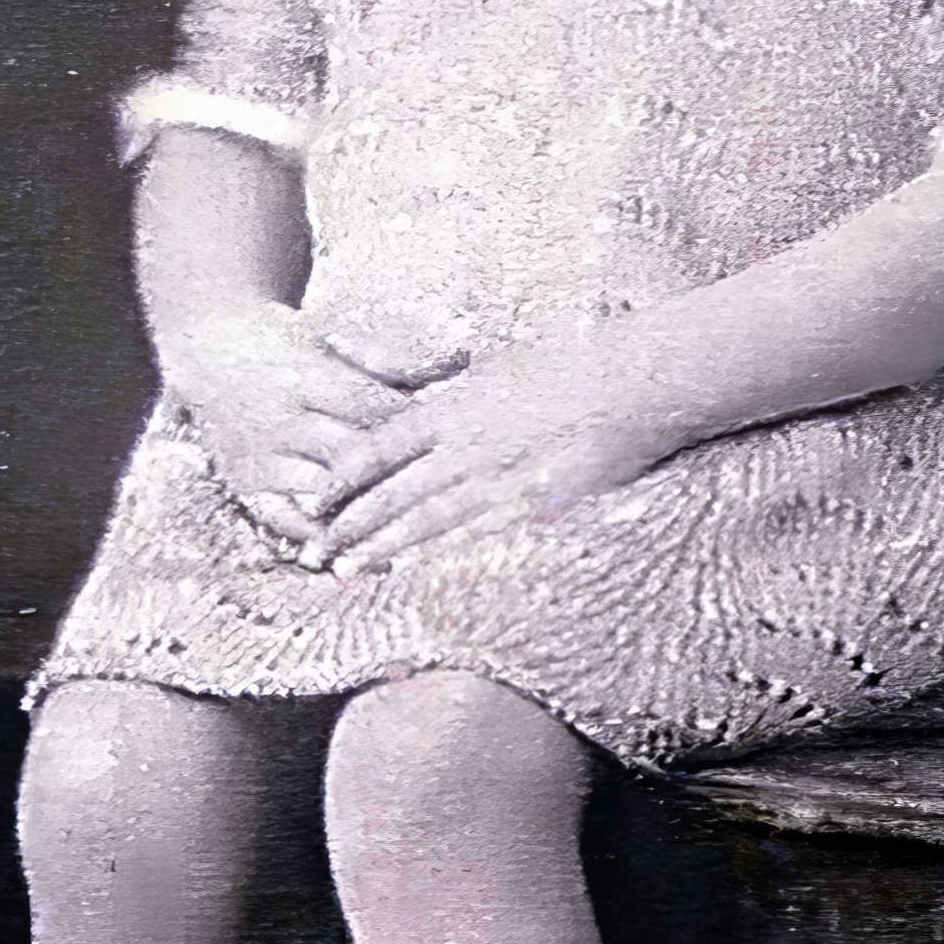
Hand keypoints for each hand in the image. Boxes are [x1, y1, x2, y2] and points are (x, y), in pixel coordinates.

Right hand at [161, 299, 455, 548]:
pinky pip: (281, 520)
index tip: (454, 443)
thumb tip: (463, 360)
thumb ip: (394, 364)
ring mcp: (258, 455)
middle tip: (446, 500)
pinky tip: (350, 558)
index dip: (412, 426)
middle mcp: (278, 418)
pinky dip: (316, 540)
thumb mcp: (335, 345)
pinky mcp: (243, 483)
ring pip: (321, 493)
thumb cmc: (290, 345)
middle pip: (348, 454)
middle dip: (397, 476)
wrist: (210, 350)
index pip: (368, 407)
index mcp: (302, 374)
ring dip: (362, 519)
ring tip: (409, 540)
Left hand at [314, 330, 693, 569]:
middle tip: (314, 551)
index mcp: (454, 408)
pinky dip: (443, 566)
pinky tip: (417, 583)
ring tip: (347, 573)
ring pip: (426, 525)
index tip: (317, 498)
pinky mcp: (534, 512)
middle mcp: (466, 448)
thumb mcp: (497, 360)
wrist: (629, 381)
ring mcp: (498, 484)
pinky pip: (478, 545)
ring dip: (383, 552)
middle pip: (393, 494)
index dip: (345, 477)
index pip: (381, 448)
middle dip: (350, 525)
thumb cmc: (571, 362)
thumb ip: (452, 382)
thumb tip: (421, 387)